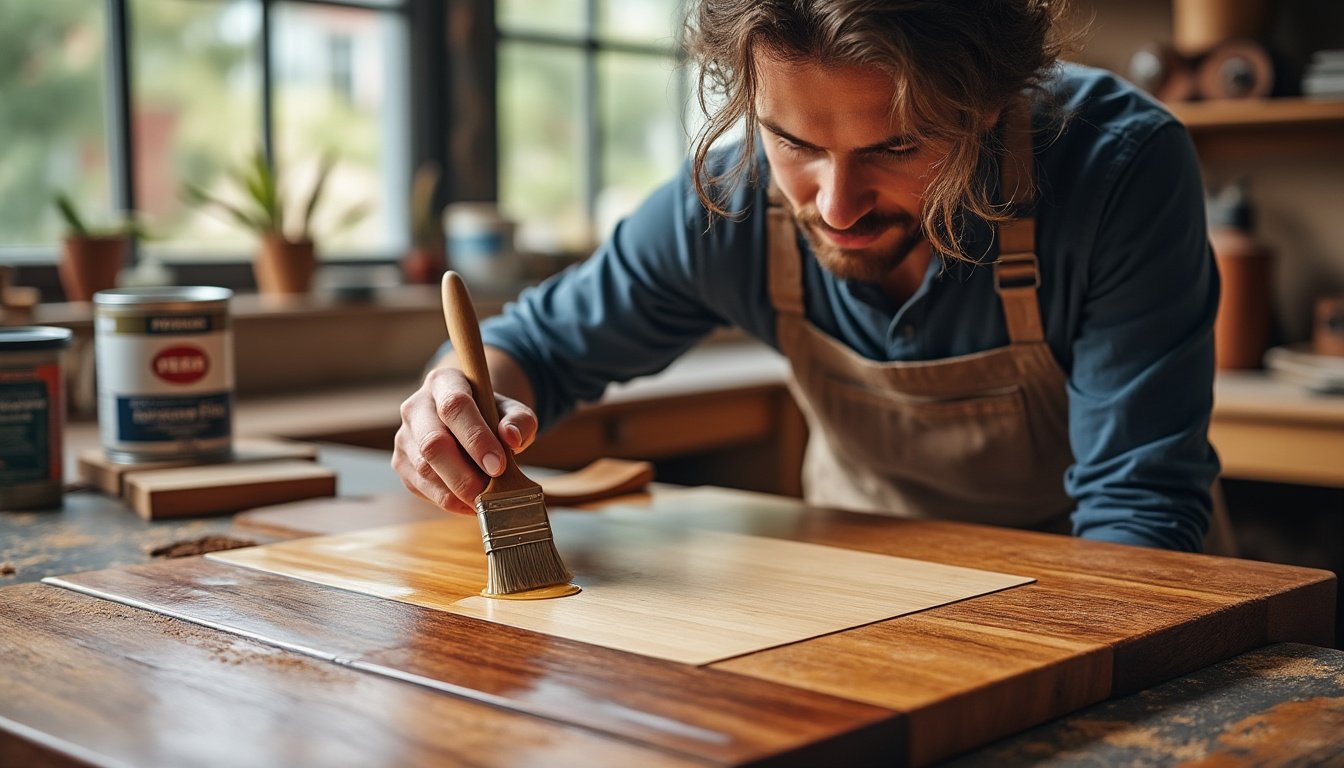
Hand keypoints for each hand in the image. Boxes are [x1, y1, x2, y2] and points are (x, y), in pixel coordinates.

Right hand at [392, 364, 539, 513]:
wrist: (468, 422)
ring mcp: (404, 436)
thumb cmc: (492, 415)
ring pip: (424, 470)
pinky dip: (448, 501)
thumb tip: (512, 437)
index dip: (476, 438)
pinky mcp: (401, 463)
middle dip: (464, 475)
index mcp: (444, 382)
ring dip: (456, 492)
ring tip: (485, 500)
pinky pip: (421, 488)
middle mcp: (416, 407)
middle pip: (432, 443)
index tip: (498, 465)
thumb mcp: (513, 410)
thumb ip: (519, 420)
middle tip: (491, 494)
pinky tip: (470, 503)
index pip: (454, 406)